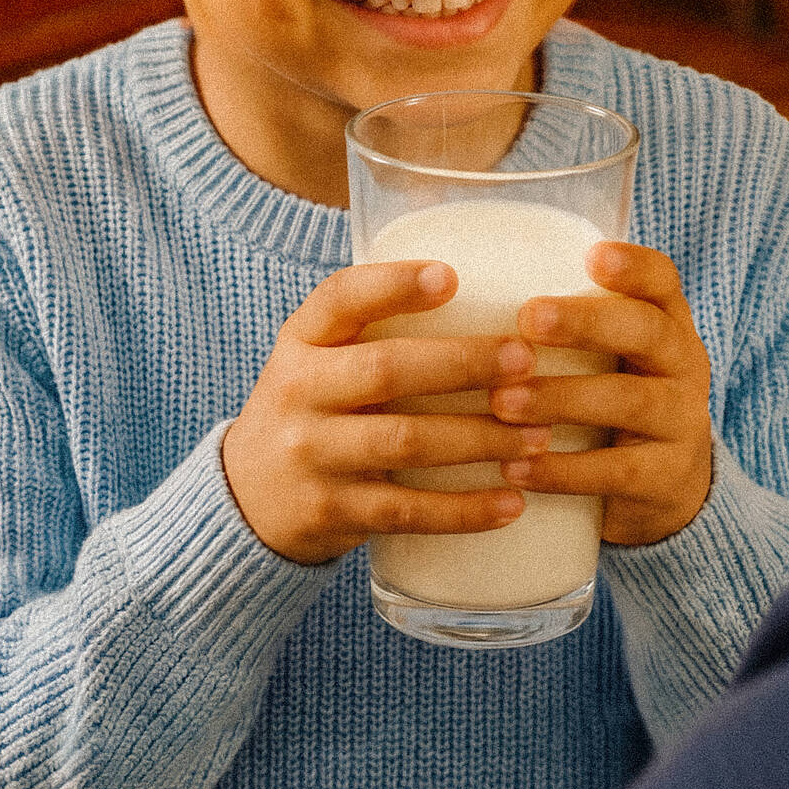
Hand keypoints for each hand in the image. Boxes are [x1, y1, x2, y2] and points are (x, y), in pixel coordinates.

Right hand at [223, 261, 549, 563]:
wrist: (248, 499)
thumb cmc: (313, 411)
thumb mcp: (317, 359)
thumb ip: (373, 328)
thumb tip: (482, 290)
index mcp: (301, 342)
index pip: (340, 299)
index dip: (393, 284)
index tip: (451, 277)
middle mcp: (299, 393)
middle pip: (386, 370)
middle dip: (464, 363)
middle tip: (526, 361)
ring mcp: (313, 456)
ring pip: (406, 443)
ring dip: (481, 439)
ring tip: (540, 437)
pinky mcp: (332, 511)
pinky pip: (408, 511)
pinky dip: (464, 509)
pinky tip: (512, 503)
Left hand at [490, 243, 712, 545]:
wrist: (666, 491)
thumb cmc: (610, 402)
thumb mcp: (608, 358)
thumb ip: (562, 326)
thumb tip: (449, 282)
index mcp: (666, 324)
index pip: (662, 281)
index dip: (633, 265)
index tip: (590, 256)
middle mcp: (684, 365)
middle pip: (647, 331)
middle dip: (587, 323)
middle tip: (528, 317)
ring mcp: (682, 422)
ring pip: (629, 402)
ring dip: (561, 399)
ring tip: (501, 403)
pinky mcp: (667, 479)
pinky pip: (616, 472)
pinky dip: (562, 471)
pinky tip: (514, 468)